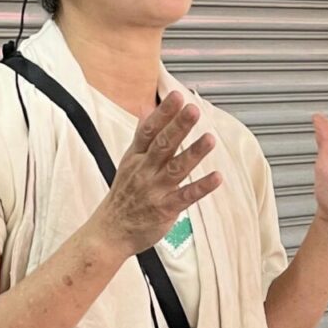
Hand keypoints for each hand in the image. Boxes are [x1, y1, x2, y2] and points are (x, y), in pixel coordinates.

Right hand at [92, 92, 221, 255]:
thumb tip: (146, 107)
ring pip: (176, 168)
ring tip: (210, 138)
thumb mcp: (128, 160)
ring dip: (194, 153)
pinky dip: (201, 187)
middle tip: (193, 110)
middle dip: (178, 126)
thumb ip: (141, 133)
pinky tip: (217, 177)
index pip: (149, 130)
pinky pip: (186, 196)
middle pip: (162, 145)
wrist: (110, 231)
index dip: (163, 113)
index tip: (176, 96)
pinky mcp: (165, 208)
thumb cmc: (123, 194)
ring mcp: (155, 190)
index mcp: (136, 157)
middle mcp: (145, 171)